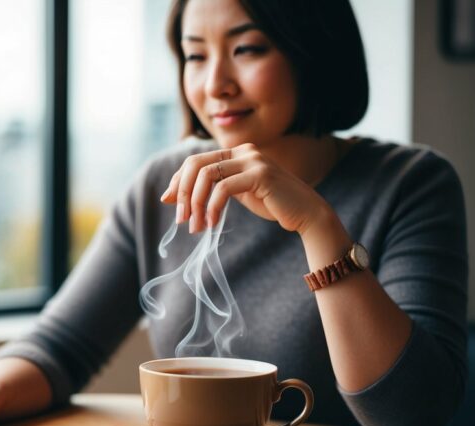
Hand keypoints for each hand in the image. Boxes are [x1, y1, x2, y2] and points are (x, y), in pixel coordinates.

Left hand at [161, 143, 327, 233]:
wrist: (306, 213)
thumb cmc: (271, 204)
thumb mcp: (234, 195)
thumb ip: (209, 190)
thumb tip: (169, 196)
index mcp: (235, 153)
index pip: (194, 161)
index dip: (177, 181)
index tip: (168, 203)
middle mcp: (243, 151)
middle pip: (195, 164)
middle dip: (182, 192)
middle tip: (180, 218)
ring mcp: (252, 160)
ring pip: (206, 175)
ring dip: (195, 203)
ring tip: (195, 226)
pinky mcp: (260, 174)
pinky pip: (224, 188)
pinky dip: (213, 207)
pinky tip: (212, 224)